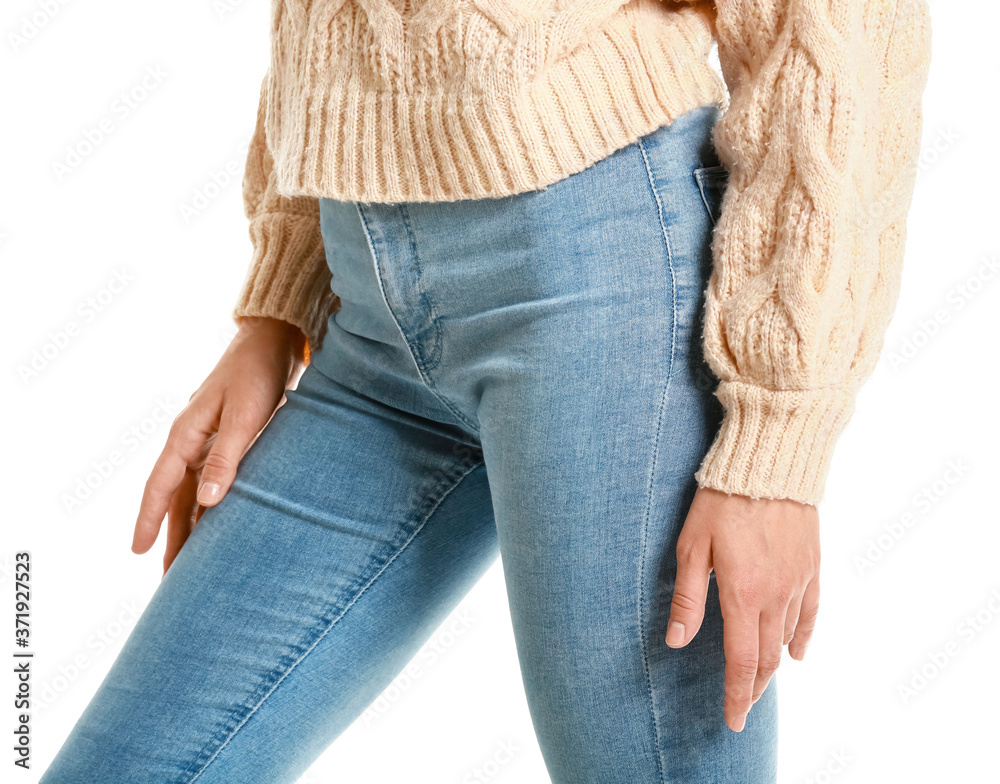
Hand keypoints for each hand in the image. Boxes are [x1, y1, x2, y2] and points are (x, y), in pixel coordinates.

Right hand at [130, 316, 307, 576]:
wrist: (272, 342)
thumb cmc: (258, 375)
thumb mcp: (246, 416)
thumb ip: (229, 458)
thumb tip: (207, 502)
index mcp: (186, 433)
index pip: (160, 485)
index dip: (147, 520)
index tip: (137, 552)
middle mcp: (190, 439)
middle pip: (173, 497)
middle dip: (168, 536)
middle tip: (166, 578)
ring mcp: (207, 440)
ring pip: (191, 492)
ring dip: (189, 525)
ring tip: (190, 563)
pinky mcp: (227, 439)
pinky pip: (211, 481)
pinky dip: (209, 506)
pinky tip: (216, 525)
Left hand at [664, 486, 819, 731]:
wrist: (769, 464)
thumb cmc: (721, 501)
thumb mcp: (691, 546)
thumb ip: (688, 596)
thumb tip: (677, 640)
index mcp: (742, 595)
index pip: (740, 661)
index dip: (736, 695)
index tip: (733, 721)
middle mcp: (775, 596)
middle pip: (765, 658)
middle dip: (752, 688)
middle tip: (742, 708)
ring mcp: (798, 581)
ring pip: (786, 638)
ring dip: (772, 665)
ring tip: (758, 682)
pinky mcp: (812, 565)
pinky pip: (810, 612)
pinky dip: (802, 637)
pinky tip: (796, 652)